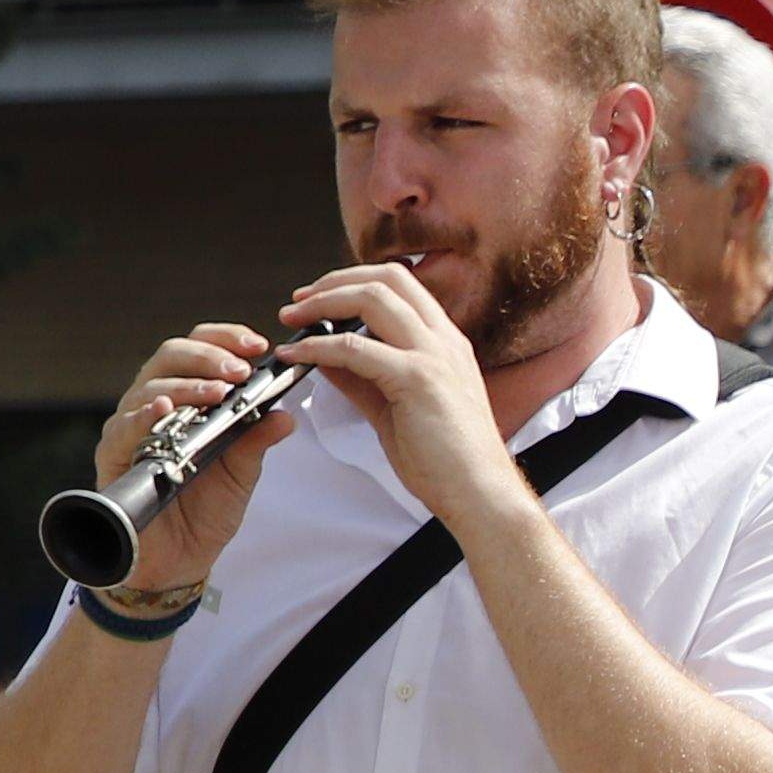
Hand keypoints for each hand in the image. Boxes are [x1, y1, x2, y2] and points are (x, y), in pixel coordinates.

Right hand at [89, 319, 295, 598]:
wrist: (178, 562)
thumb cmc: (205, 512)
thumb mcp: (241, 473)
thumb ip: (256, 440)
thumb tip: (286, 413)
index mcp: (186, 400)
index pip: (197, 350)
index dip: (225, 339)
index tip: (259, 345)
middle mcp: (154, 405)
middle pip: (169, 356)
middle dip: (208, 356)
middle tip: (240, 370)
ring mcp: (130, 428)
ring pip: (148, 385)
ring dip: (188, 384)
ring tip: (219, 393)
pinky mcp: (113, 456)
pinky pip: (123, 428)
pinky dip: (143, 415)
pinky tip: (163, 409)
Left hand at [277, 257, 527, 545]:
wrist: (480, 495)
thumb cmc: (448, 462)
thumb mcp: (397, 408)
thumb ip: (363, 379)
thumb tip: (326, 357)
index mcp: (446, 344)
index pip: (401, 285)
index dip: (355, 281)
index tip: (319, 298)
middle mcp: (443, 341)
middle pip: (386, 278)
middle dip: (334, 282)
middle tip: (299, 302)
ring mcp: (433, 356)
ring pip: (372, 297)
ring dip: (322, 302)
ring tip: (292, 320)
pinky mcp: (417, 379)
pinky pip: (355, 347)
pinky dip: (318, 346)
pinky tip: (297, 355)